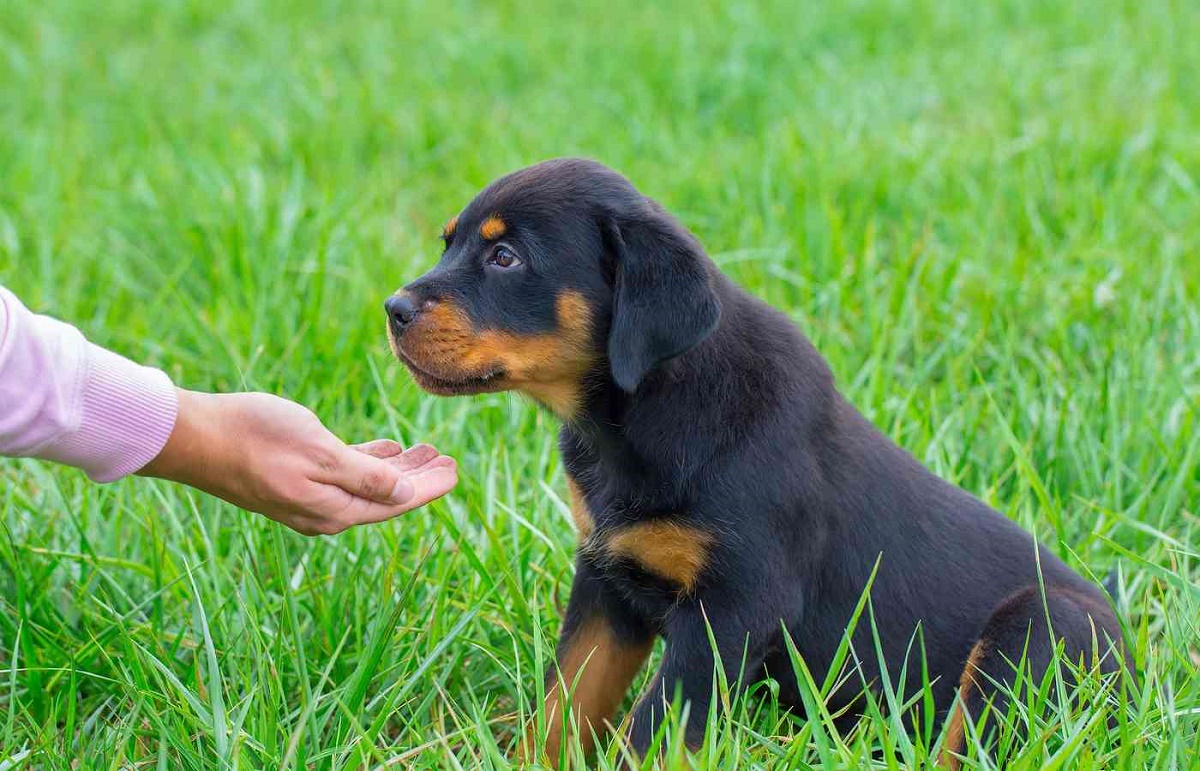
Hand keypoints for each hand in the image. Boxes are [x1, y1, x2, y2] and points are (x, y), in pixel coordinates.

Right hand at [139, 390, 457, 534]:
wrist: (195, 438)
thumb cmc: (258, 438)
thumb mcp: (321, 453)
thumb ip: (366, 476)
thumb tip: (405, 494)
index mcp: (335, 510)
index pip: (397, 502)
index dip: (429, 487)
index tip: (455, 470)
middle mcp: (323, 512)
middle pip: (386, 497)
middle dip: (419, 479)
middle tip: (449, 460)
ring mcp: (306, 498)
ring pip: (366, 485)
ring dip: (397, 468)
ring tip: (425, 452)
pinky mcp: (291, 480)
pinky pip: (344, 475)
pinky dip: (369, 462)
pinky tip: (385, 448)